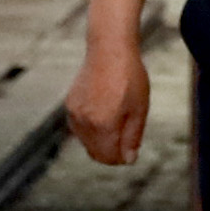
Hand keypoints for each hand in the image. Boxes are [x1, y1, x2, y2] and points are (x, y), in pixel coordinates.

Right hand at [63, 41, 150, 165]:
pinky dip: (91, 129)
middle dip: (111, 153)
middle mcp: (84, 122)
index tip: (131, 151)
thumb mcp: (139, 109)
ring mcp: (74, 113)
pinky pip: (79, 128)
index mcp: (103, 125)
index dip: (121, 159)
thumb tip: (128, 160)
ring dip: (101, 141)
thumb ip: (132, 137)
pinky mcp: (70, 105)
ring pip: (86, 142)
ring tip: (118, 121)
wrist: (109, 51)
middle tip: (126, 139)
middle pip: (95, 153)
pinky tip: (105, 114)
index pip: (108, 157)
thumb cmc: (129, 78)